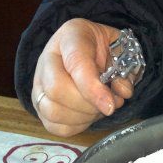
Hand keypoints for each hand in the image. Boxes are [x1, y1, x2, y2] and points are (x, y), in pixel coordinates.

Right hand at [30, 18, 136, 136]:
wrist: (88, 47)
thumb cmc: (103, 47)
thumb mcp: (119, 47)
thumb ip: (125, 68)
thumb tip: (122, 91)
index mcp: (70, 36)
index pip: (75, 63)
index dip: (93, 88)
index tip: (110, 105)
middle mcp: (48, 58)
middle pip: (56, 90)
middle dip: (88, 105)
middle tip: (107, 104)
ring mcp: (39, 82)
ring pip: (52, 111)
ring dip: (82, 117)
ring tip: (98, 109)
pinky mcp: (38, 104)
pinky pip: (53, 125)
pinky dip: (75, 126)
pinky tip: (87, 115)